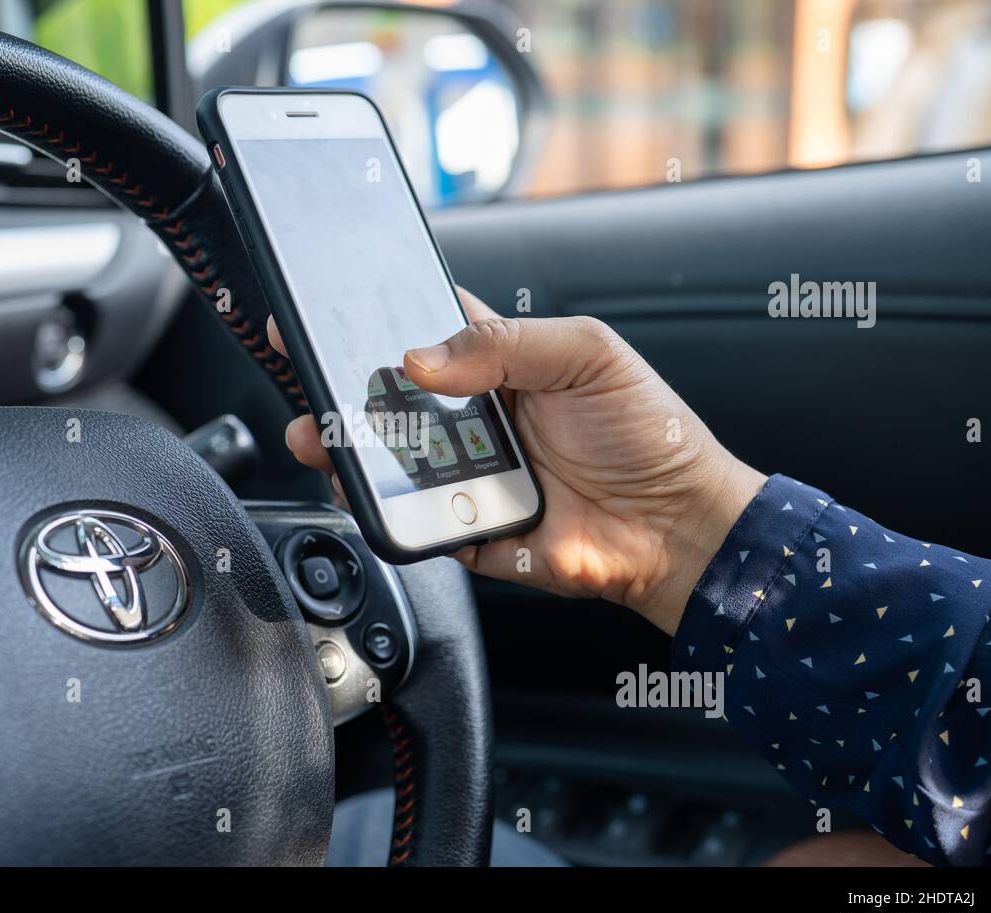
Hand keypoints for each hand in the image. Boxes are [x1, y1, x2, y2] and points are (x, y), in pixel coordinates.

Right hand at [269, 288, 764, 635]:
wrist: (677, 526)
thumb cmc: (647, 432)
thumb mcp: (588, 355)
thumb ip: (507, 343)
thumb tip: (420, 357)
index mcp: (501, 362)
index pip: (423, 328)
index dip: (374, 316)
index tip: (329, 307)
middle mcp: (474, 416)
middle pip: (390, 396)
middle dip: (343, 385)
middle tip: (312, 374)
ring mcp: (466, 473)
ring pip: (387, 458)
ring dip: (348, 445)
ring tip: (322, 433)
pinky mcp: (466, 527)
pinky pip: (410, 519)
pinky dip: (379, 508)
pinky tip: (361, 489)